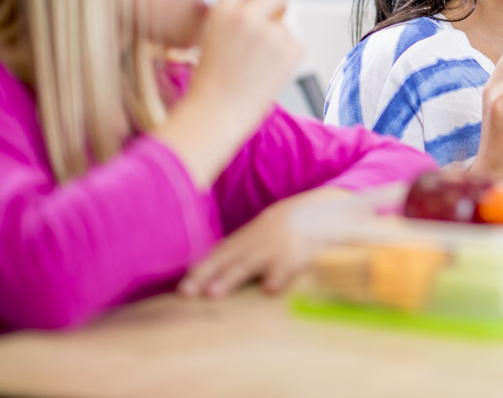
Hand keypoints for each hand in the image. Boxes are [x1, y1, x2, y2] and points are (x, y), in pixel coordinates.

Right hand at [153, 0, 303, 185]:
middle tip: (277, 21)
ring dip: (279, 42)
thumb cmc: (210, 86)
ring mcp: (270, 32)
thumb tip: (257, 13)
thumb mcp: (210, 39)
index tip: (258, 3)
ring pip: (286, 27)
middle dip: (279, 5)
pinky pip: (297, 46)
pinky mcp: (289, 49)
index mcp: (222, 12)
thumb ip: (232, 21)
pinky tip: (270, 74)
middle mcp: (247, 17)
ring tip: (258, 67)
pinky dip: (290, 59)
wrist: (216, 113)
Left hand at [178, 188, 346, 298]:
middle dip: (205, 276)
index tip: (181, 288)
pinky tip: (269, 291)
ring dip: (231, 277)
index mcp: (246, 238)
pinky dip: (278, 277)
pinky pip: (286, 267)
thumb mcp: (260, 231)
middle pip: (226, 260)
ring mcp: (274, 248)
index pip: (218, 255)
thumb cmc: (286, 226)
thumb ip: (237, 247)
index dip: (199, 270)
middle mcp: (255, 243)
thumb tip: (207, 264)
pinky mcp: (296, 255)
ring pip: (249, 263)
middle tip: (186, 293)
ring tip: (214, 293)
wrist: (321, 208)